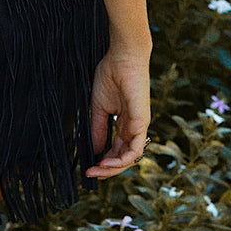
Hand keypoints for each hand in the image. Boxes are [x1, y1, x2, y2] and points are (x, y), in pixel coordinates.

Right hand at [84, 48, 150, 179]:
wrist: (121, 57)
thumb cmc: (110, 75)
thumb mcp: (99, 107)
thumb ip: (98, 129)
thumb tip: (94, 150)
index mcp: (125, 123)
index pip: (116, 150)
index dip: (103, 161)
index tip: (87, 167)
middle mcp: (134, 128)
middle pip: (124, 158)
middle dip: (107, 169)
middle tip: (90, 174)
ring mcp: (139, 126)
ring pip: (130, 158)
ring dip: (113, 168)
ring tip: (96, 170)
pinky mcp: (142, 122)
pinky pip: (135, 149)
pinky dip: (121, 159)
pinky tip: (106, 162)